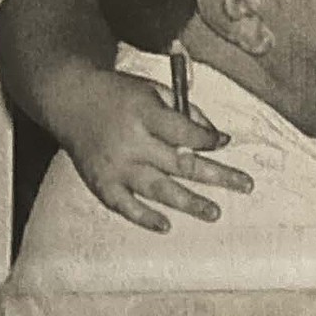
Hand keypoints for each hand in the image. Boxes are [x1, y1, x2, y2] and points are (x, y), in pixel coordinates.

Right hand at [48, 66, 252, 232]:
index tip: (225, 142)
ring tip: (214, 213)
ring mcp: (115, 166)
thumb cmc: (119, 94)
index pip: (184, 132)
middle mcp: (131, 143)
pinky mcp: (100, 183)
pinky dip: (144, 218)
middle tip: (245, 185)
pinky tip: (166, 226)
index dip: (207, 139)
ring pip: (157, 189)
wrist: (70, 100)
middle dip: (216, 175)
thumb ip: (185, 111)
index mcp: (145, 114)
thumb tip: (214, 137)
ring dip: (189, 202)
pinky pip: (124, 205)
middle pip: (180, 163)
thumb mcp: (154, 90)